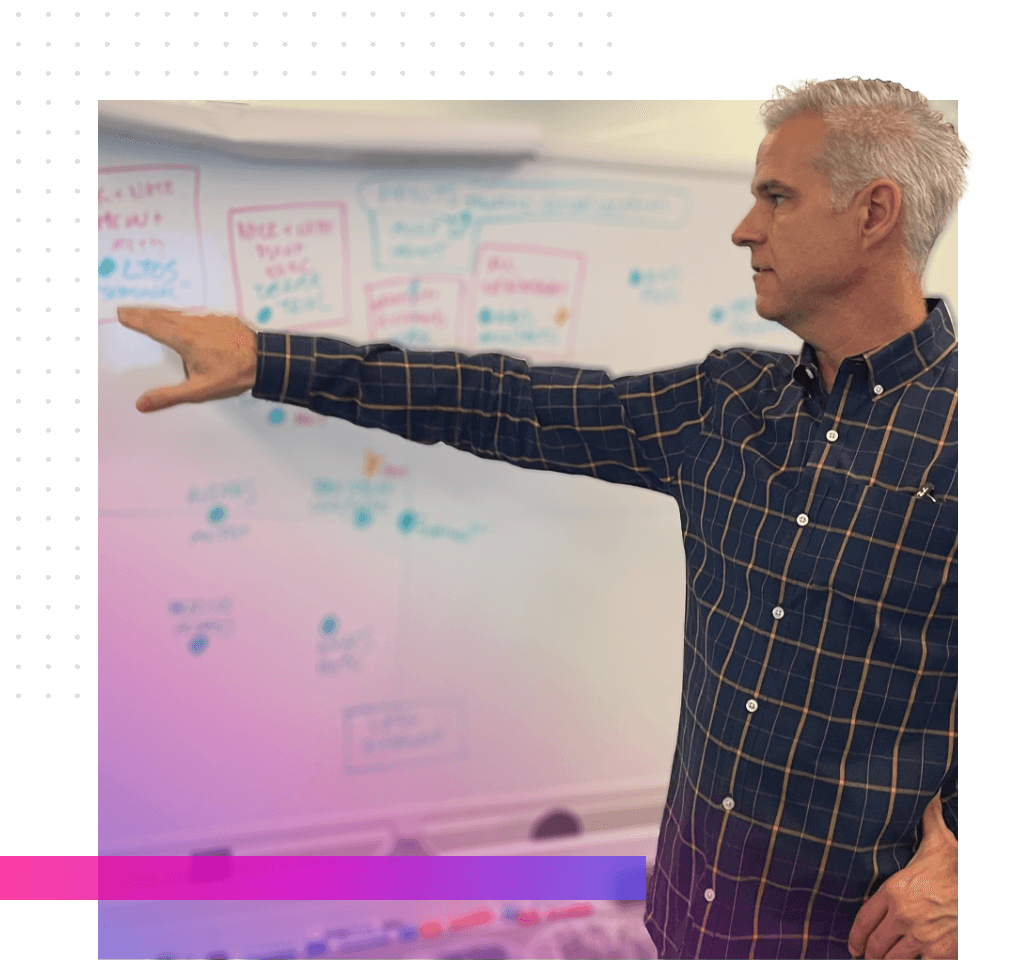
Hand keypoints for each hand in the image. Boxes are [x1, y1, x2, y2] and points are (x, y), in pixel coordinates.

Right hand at [116, 306, 257, 412]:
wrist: (266, 360)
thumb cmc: (234, 375)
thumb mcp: (198, 390)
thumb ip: (168, 396)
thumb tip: (142, 404)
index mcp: (185, 339)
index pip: (153, 326)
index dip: (136, 320)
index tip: (122, 314)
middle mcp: (195, 325)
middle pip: (163, 316)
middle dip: (144, 313)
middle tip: (128, 311)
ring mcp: (210, 319)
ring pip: (180, 314)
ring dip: (163, 313)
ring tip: (151, 314)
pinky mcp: (223, 319)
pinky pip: (199, 315)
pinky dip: (186, 316)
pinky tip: (185, 321)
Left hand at [848, 792, 957, 958]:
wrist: (975, 887)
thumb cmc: (957, 867)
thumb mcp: (938, 841)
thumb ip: (927, 820)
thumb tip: (929, 796)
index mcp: (894, 891)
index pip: (863, 921)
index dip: (855, 937)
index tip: (853, 947)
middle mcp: (903, 916)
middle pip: (875, 946)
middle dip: (869, 954)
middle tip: (867, 957)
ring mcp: (922, 938)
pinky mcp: (941, 954)